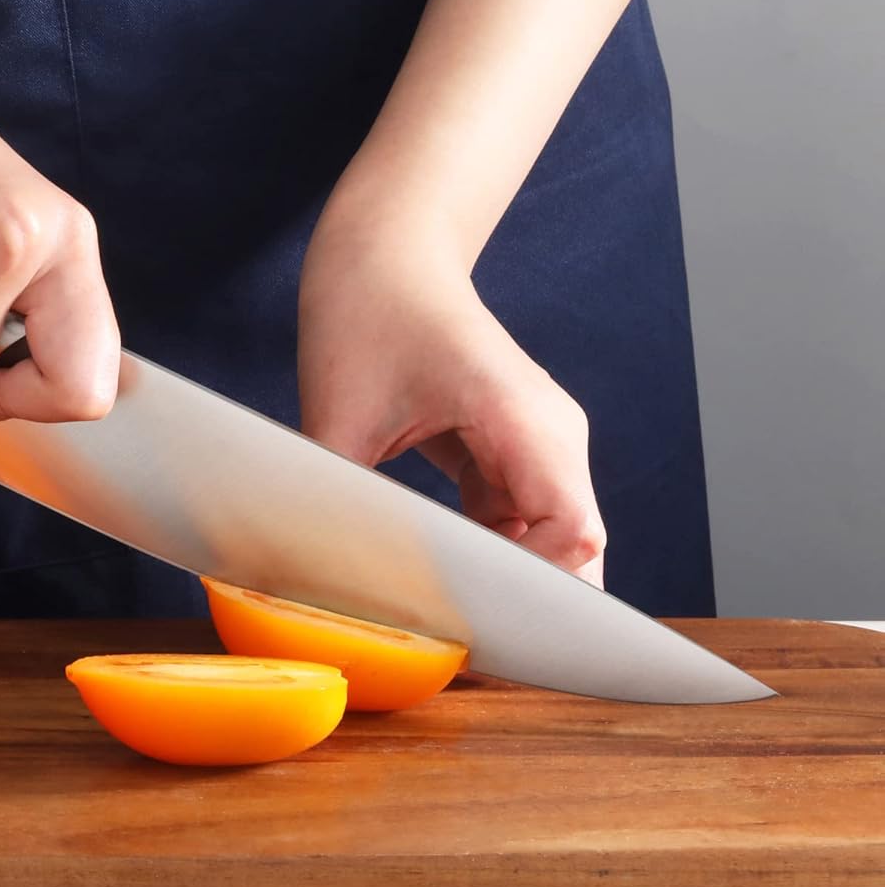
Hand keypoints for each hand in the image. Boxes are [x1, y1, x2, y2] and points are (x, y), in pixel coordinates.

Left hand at [298, 187, 605, 584]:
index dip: (532, 588)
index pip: (573, 535)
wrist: (385, 252)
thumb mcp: (335, 416)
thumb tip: (313, 576)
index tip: (470, 616)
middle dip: (518, 597)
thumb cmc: (366, 312)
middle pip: (571, 550)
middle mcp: (549, 435)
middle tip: (451, 634)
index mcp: (524, 419)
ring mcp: (535, 443)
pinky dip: (478, 553)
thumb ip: (335, 502)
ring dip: (495, 577)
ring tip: (431, 604)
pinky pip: (513, 523)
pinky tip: (427, 570)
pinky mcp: (510, 450)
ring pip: (542, 543)